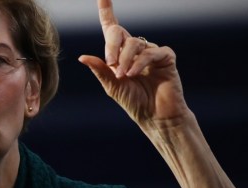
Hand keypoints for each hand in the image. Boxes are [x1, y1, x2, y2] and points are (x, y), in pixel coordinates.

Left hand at [79, 0, 189, 127]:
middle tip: (111, 63)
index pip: (112, 28)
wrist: (155, 117)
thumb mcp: (112, 86)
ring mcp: (151, 52)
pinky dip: (140, 63)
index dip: (106, 10)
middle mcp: (136, 49)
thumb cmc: (134, 102)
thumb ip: (100, 70)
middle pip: (119, 33)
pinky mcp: (166, 57)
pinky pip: (151, 52)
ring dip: (126, 60)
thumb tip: (81, 57)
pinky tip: (133, 74)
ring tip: (124, 76)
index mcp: (120, 54)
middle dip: (112, 46)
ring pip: (134, 44)